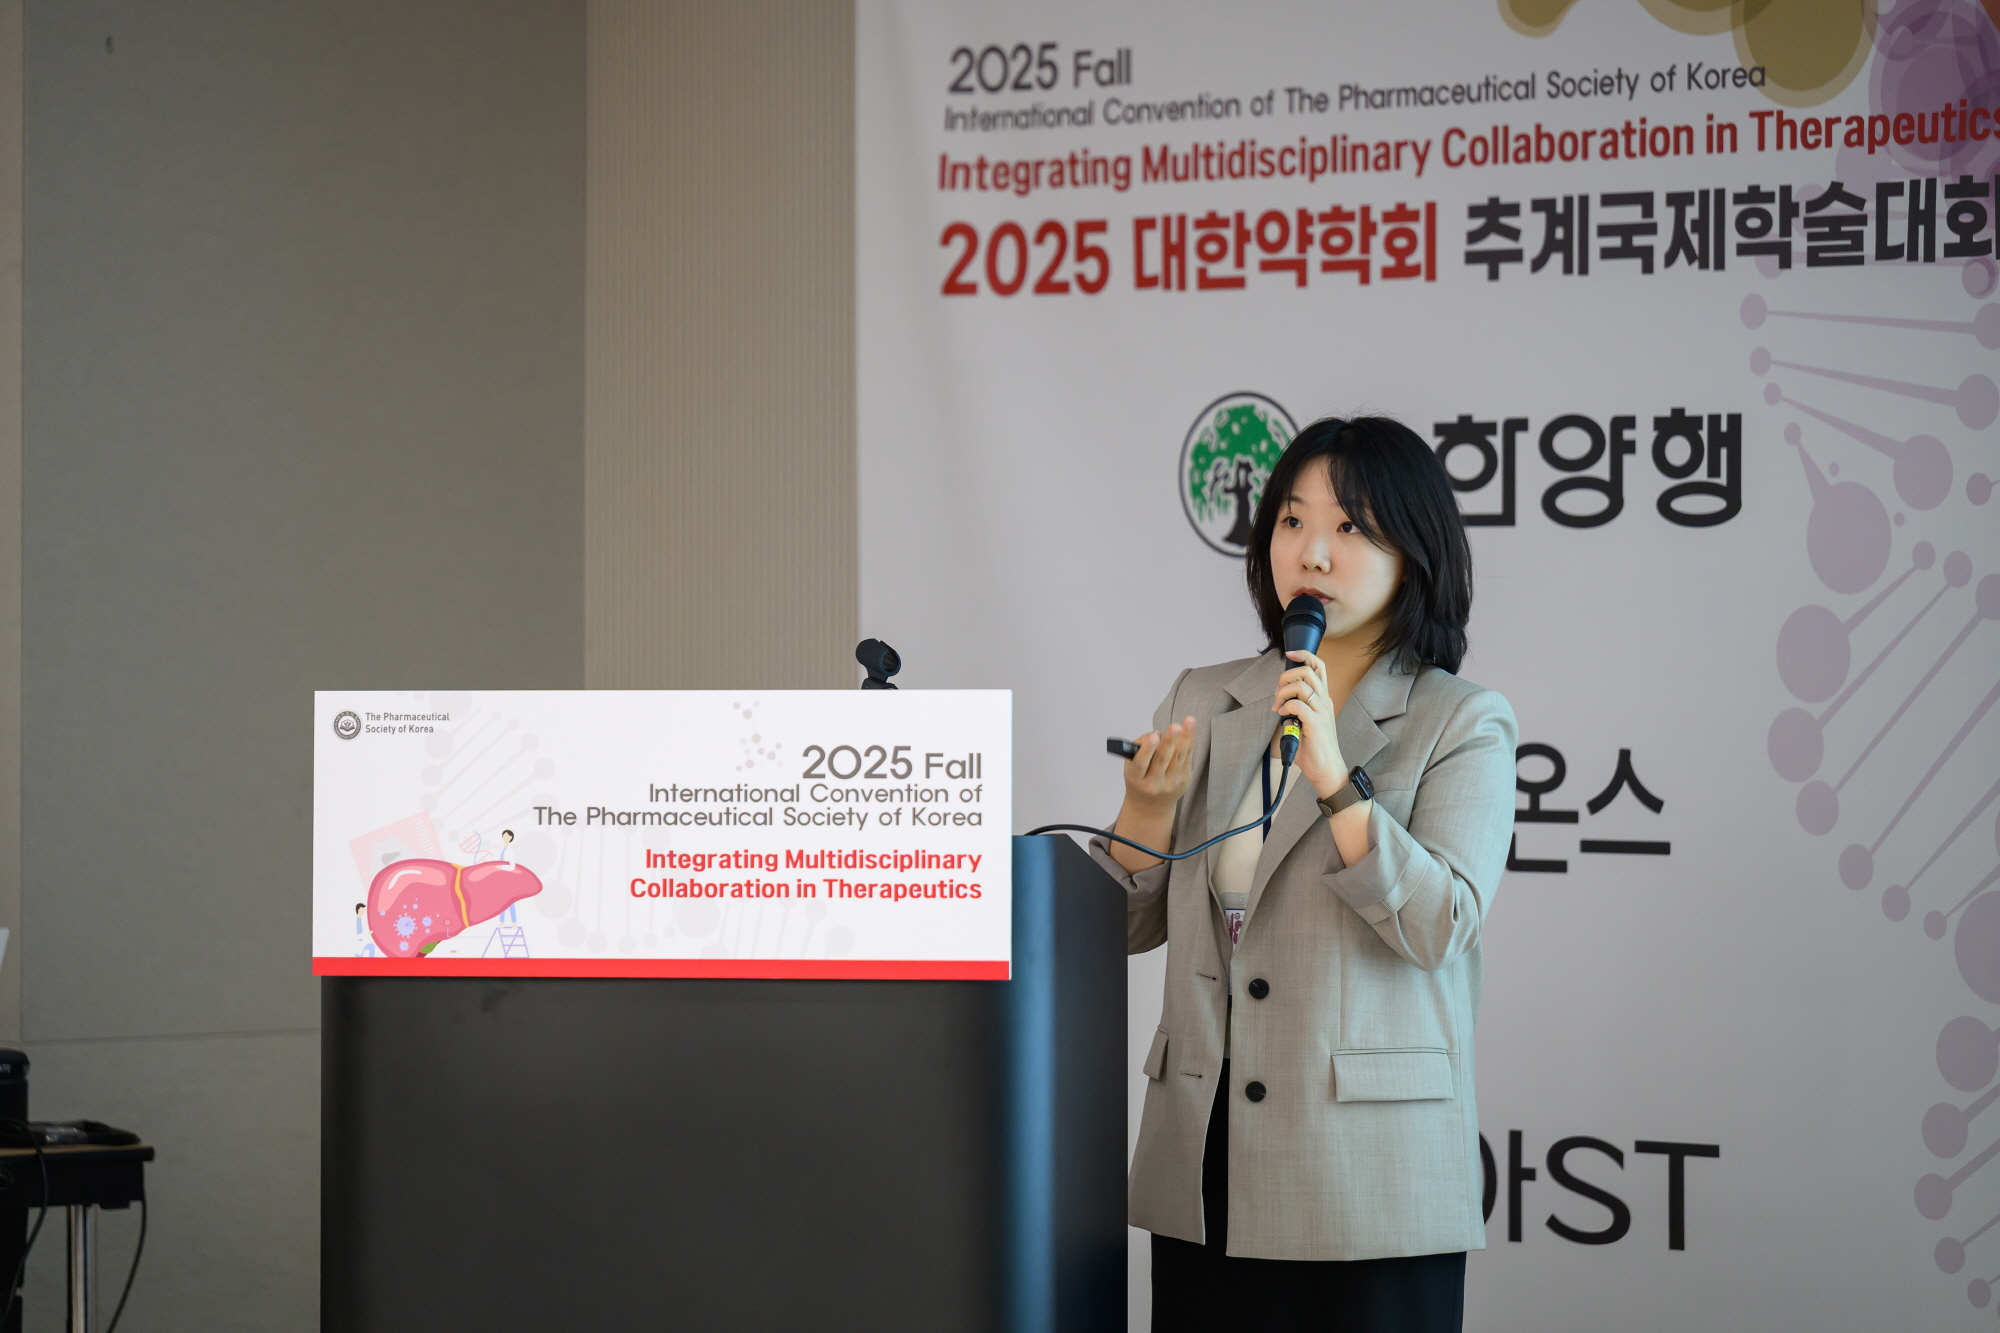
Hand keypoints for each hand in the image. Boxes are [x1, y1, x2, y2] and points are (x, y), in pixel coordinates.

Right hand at [1108, 716, 1197, 874]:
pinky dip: (1189, 743)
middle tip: (1175, 726)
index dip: (1147, 750)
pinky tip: (1191, 730)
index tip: (1154, 736)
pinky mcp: (1184, 781)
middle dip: (1170, 741)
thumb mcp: (1130, 767)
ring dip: (1185, 738)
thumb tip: (1158, 734)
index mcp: (1136, 779)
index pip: (1140, 764)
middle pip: (1163, 760)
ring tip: (1189, 721)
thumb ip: (1139, 748)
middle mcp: (1154, 784)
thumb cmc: (1139, 779)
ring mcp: (1171, 784)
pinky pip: (1187, 758)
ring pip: (1179, 758)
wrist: (1151, 807)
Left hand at [1274, 650, 1346, 797]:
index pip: (1319, 667)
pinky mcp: (1316, 724)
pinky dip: (1285, 706)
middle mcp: (1325, 702)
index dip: (1304, 655)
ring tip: (1277, 706)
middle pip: (1308, 670)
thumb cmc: (1314, 749)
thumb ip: (1296, 709)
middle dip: (1286, 675)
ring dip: (1283, 692)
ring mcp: (1322, 712)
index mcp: (1323, 699)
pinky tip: (1282, 716)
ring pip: (1302, 684)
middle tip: (1278, 692)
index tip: (1289, 654)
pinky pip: (1297, 705)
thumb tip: (1279, 701)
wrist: (1327, 771)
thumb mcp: (1304, 723)